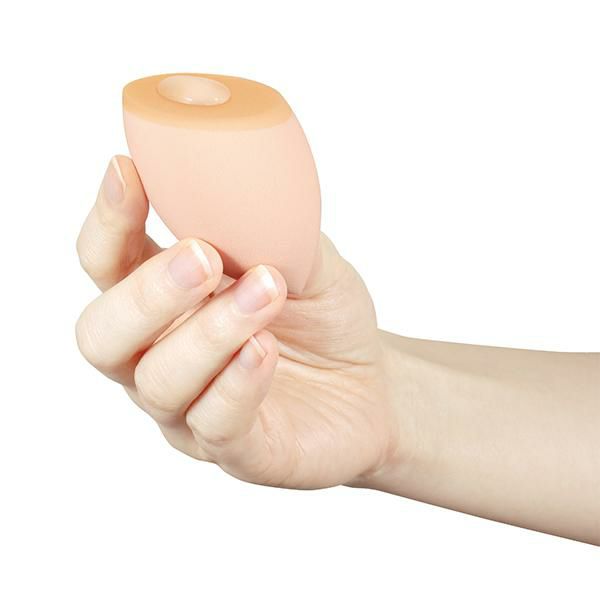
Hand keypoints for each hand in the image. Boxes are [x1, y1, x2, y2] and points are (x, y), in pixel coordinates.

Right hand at [76, 156, 401, 488]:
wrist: (373, 382)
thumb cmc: (324, 316)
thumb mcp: (300, 255)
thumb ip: (264, 221)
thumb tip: (232, 173)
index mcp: (166, 302)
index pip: (107, 264)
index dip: (107, 223)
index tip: (126, 172)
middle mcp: (161, 357)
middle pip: (102, 335)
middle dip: (147, 292)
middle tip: (202, 256)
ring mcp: (191, 410)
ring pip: (160, 379)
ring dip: (211, 330)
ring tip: (266, 290)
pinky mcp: (236, 450)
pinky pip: (216, 423)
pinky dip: (238, 381)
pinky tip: (266, 349)